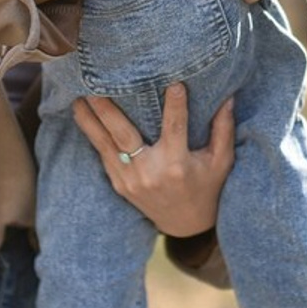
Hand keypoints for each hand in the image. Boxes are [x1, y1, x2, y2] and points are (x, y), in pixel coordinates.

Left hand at [74, 83, 234, 235]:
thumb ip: (223, 130)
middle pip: (124, 135)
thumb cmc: (207, 188)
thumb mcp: (221, 162)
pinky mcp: (120, 185)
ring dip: (90, 121)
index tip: (174, 83)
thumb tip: (228, 97)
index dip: (175, 104)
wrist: (185, 225)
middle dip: (108, 111)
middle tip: (95, 88)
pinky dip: (92, 136)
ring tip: (78, 98)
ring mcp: (130, 180)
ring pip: (105, 145)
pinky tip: (83, 117)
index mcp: (177, 165)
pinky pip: (103, 156)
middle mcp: (150, 172)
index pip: (174, 127)